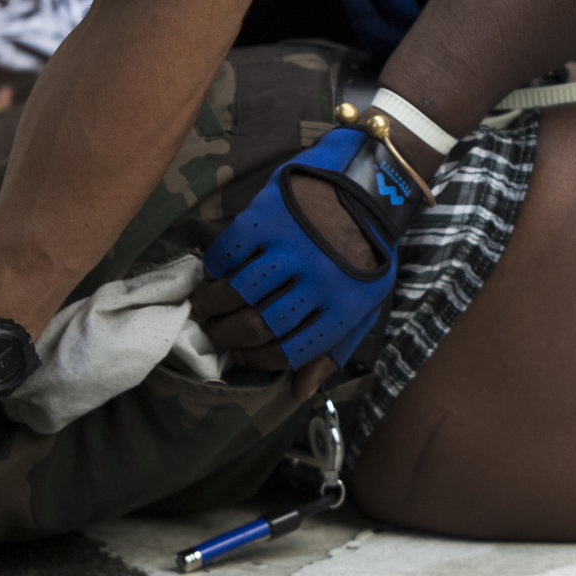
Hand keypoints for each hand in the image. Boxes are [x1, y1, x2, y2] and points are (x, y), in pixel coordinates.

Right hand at [192, 171, 386, 370]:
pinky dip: (213, 266)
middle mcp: (316, 281)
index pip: (287, 352)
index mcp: (343, 308)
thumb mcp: (365, 304)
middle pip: (256, 325)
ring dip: (212, 304)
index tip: (242, 356)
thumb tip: (299, 392)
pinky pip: (227, 252)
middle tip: (215, 335)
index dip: (257, 361)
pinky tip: (213, 272)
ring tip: (205, 307)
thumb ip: (333, 350)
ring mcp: (290, 246)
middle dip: (228, 337)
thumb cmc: (368, 251)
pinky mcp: (267, 216)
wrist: (370, 183)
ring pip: (236, 291)